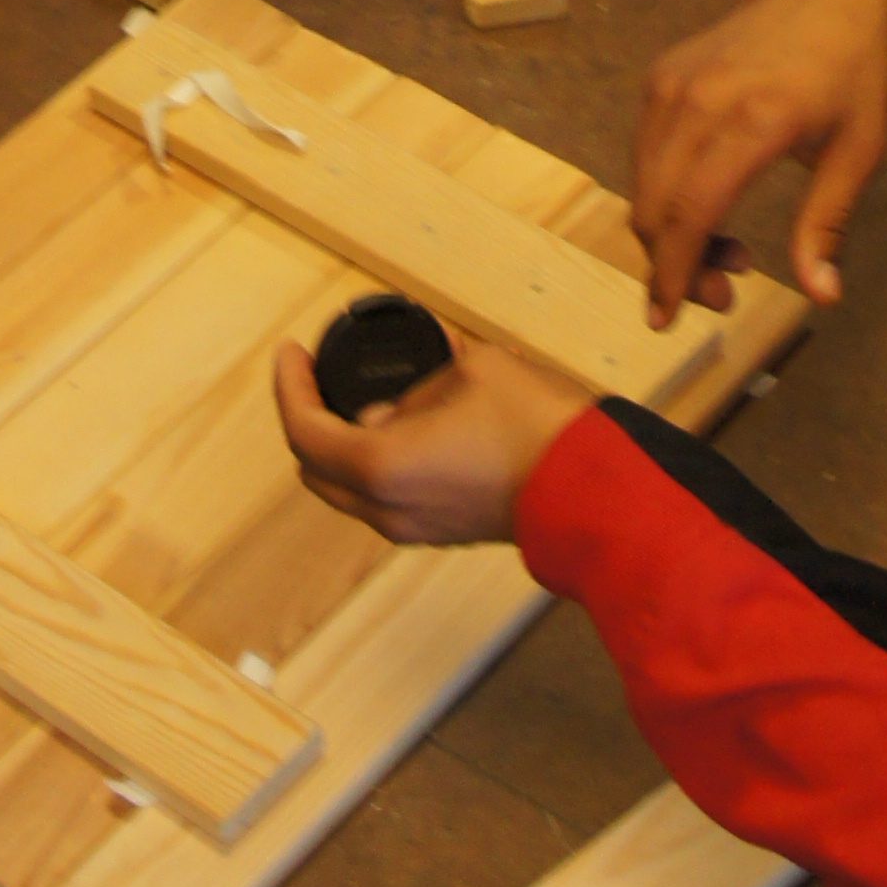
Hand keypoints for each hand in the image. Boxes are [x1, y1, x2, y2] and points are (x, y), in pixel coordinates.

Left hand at [271, 330, 592, 546]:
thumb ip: (421, 381)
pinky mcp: (441, 532)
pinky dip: (375, 463)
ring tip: (363, 394)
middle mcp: (386, 508)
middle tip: (317, 375)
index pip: (304, 430)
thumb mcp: (473, 369)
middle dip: (307, 418)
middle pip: (315, 468)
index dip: (291, 386)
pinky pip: (384, 499)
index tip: (292, 353)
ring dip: (342, 444)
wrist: (595, 490)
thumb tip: (405, 393)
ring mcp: (414, 528)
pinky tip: (403, 422)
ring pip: (349, 488)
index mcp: (381, 466)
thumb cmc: (538, 426)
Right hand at [632, 0, 886, 319]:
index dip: (674, 271)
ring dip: (669, 232)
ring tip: (728, 250)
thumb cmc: (853, 71)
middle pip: (655, 205)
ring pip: (642, 183)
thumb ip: (827, 222)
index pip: (691, 211)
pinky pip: (644, 153)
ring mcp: (672, 83)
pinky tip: (706, 205)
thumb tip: (821, 294)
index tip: (667, 317)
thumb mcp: (861, 149)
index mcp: (754, 120)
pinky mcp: (661, 76)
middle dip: (673, 265)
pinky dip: (663, 193)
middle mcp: (700, 100)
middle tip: (724, 290)